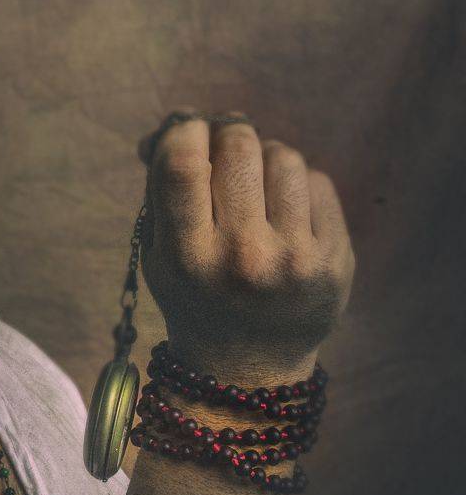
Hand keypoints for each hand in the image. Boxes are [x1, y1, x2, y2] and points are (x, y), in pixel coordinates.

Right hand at [135, 109, 355, 380]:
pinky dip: (298, 186)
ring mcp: (294, 259)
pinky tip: (285, 213)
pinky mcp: (335, 259)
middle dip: (228, 133)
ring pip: (284, 156)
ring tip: (255, 186)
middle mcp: (242, 258)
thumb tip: (176, 123)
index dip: (185, 129)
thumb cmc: (196, 299)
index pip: (184, 162)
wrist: (247, 371)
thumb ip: (161, 192)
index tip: (187, 131)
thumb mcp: (160, 257)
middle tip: (224, 144)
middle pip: (239, 146)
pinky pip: (319, 182)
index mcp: (188, 258)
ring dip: (265, 158)